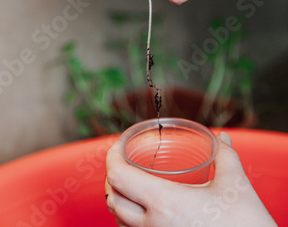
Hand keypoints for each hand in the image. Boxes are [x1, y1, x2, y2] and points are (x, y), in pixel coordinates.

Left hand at [105, 132, 276, 226]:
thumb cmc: (245, 225)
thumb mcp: (235, 183)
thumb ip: (224, 155)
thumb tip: (222, 138)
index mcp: (165, 203)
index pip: (118, 178)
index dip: (111, 158)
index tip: (117, 145)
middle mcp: (153, 226)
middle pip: (112, 200)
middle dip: (112, 177)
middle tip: (121, 160)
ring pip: (120, 222)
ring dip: (119, 200)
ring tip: (130, 183)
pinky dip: (129, 220)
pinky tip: (145, 209)